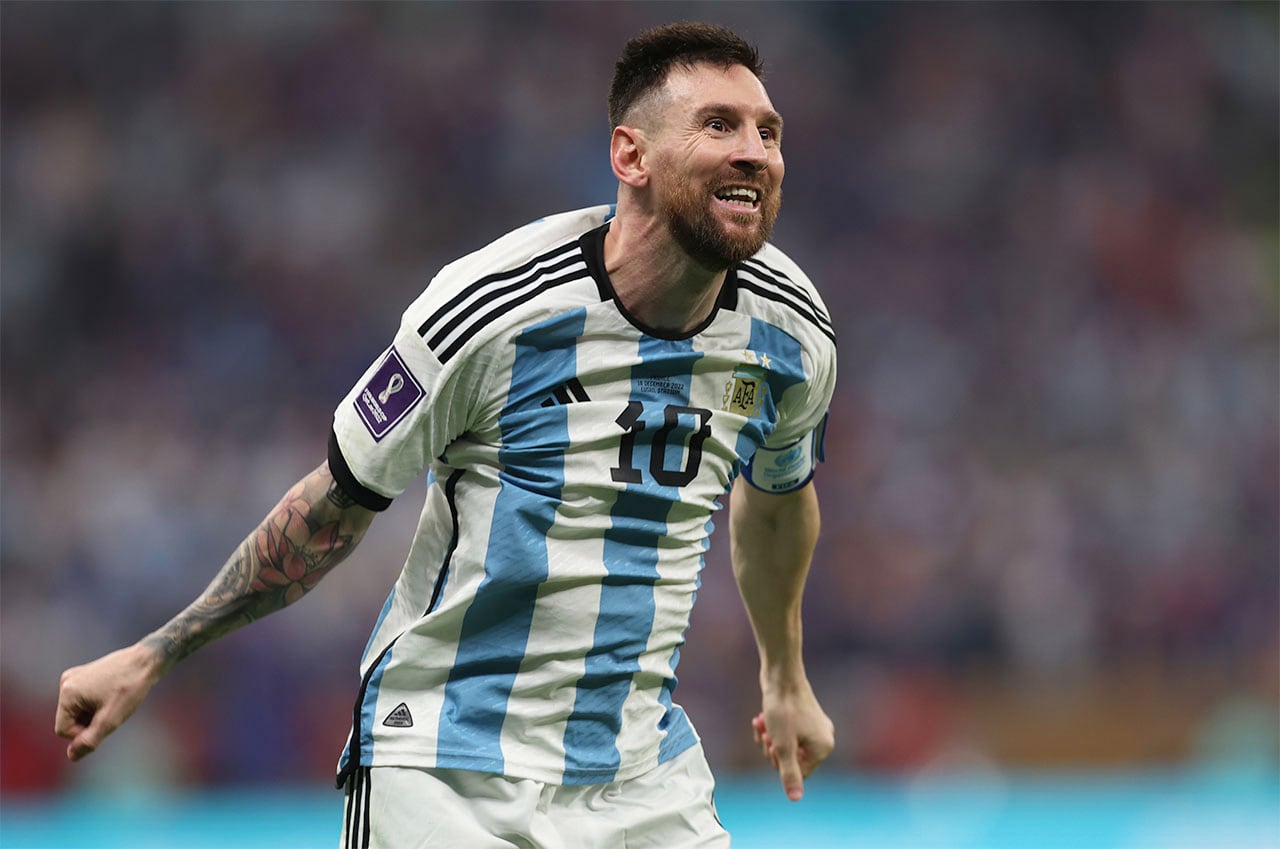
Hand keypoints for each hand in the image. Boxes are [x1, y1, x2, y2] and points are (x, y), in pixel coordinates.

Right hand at [55, 644, 161, 761]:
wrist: (147, 661)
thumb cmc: (131, 688)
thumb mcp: (110, 719)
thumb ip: (90, 740)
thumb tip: (71, 756)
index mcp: (67, 692)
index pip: (64, 730)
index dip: (85, 733)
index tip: (107, 721)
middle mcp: (66, 682)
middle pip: (70, 720)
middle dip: (90, 722)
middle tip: (113, 710)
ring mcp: (75, 677)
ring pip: (78, 711)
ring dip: (94, 714)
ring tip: (115, 702)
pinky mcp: (84, 675)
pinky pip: (84, 701)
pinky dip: (97, 705)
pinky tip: (113, 696)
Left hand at [751, 681, 833, 801]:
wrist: (780, 674)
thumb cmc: (782, 709)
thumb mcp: (783, 745)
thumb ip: (789, 773)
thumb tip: (795, 799)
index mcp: (824, 747)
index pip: (800, 773)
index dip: (780, 764)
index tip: (770, 747)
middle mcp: (824, 737)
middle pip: (793, 759)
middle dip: (773, 750)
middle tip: (765, 735)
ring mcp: (814, 726)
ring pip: (787, 745)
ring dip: (770, 738)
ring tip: (760, 724)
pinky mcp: (803, 716)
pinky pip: (786, 732)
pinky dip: (772, 728)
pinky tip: (759, 719)